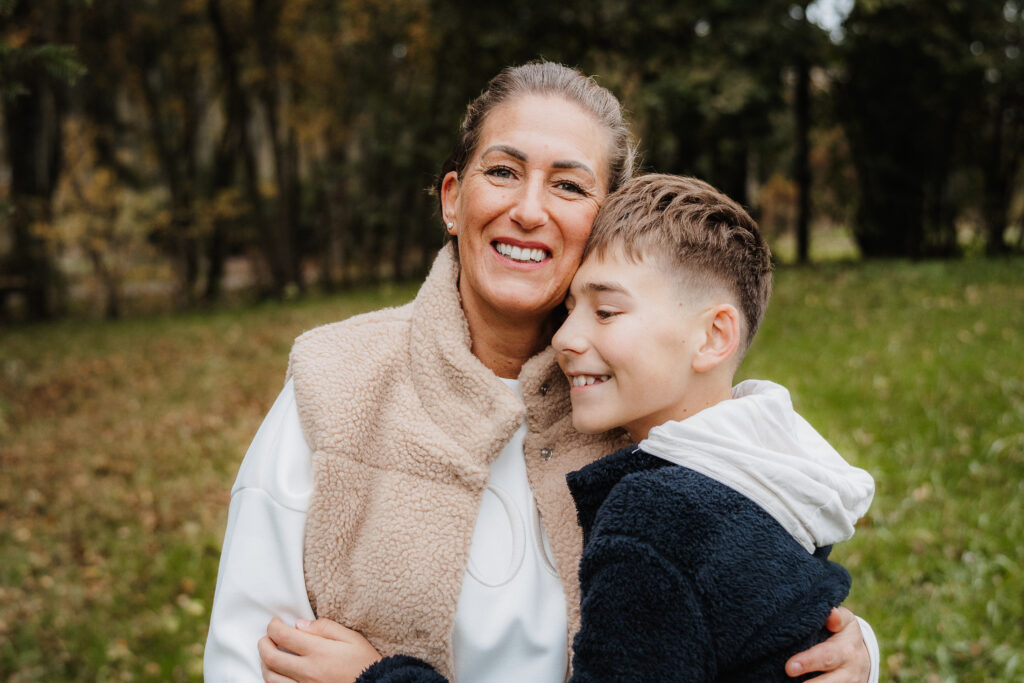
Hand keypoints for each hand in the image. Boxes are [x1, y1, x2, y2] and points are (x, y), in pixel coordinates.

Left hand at [259, 617, 381, 682]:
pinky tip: (279, 672)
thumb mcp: (351, 638)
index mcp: (318, 651)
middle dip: (263, 643)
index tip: (275, 623)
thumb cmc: (364, 662)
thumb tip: (300, 625)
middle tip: (266, 637)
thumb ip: (325, 628)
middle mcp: (307, 670)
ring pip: (270, 676)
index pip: (283, 636)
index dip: (273, 626)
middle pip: (270, 657)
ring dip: (265, 663)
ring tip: (270, 654)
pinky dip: (273, 679)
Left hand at [785, 607, 869, 681]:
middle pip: (827, 682)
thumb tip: (831, 613)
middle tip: (787, 676)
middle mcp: (847, 672)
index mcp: (846, 650)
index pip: (826, 657)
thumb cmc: (843, 634)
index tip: (789, 668)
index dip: (808, 662)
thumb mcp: (845, 621)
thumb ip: (837, 616)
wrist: (861, 658)